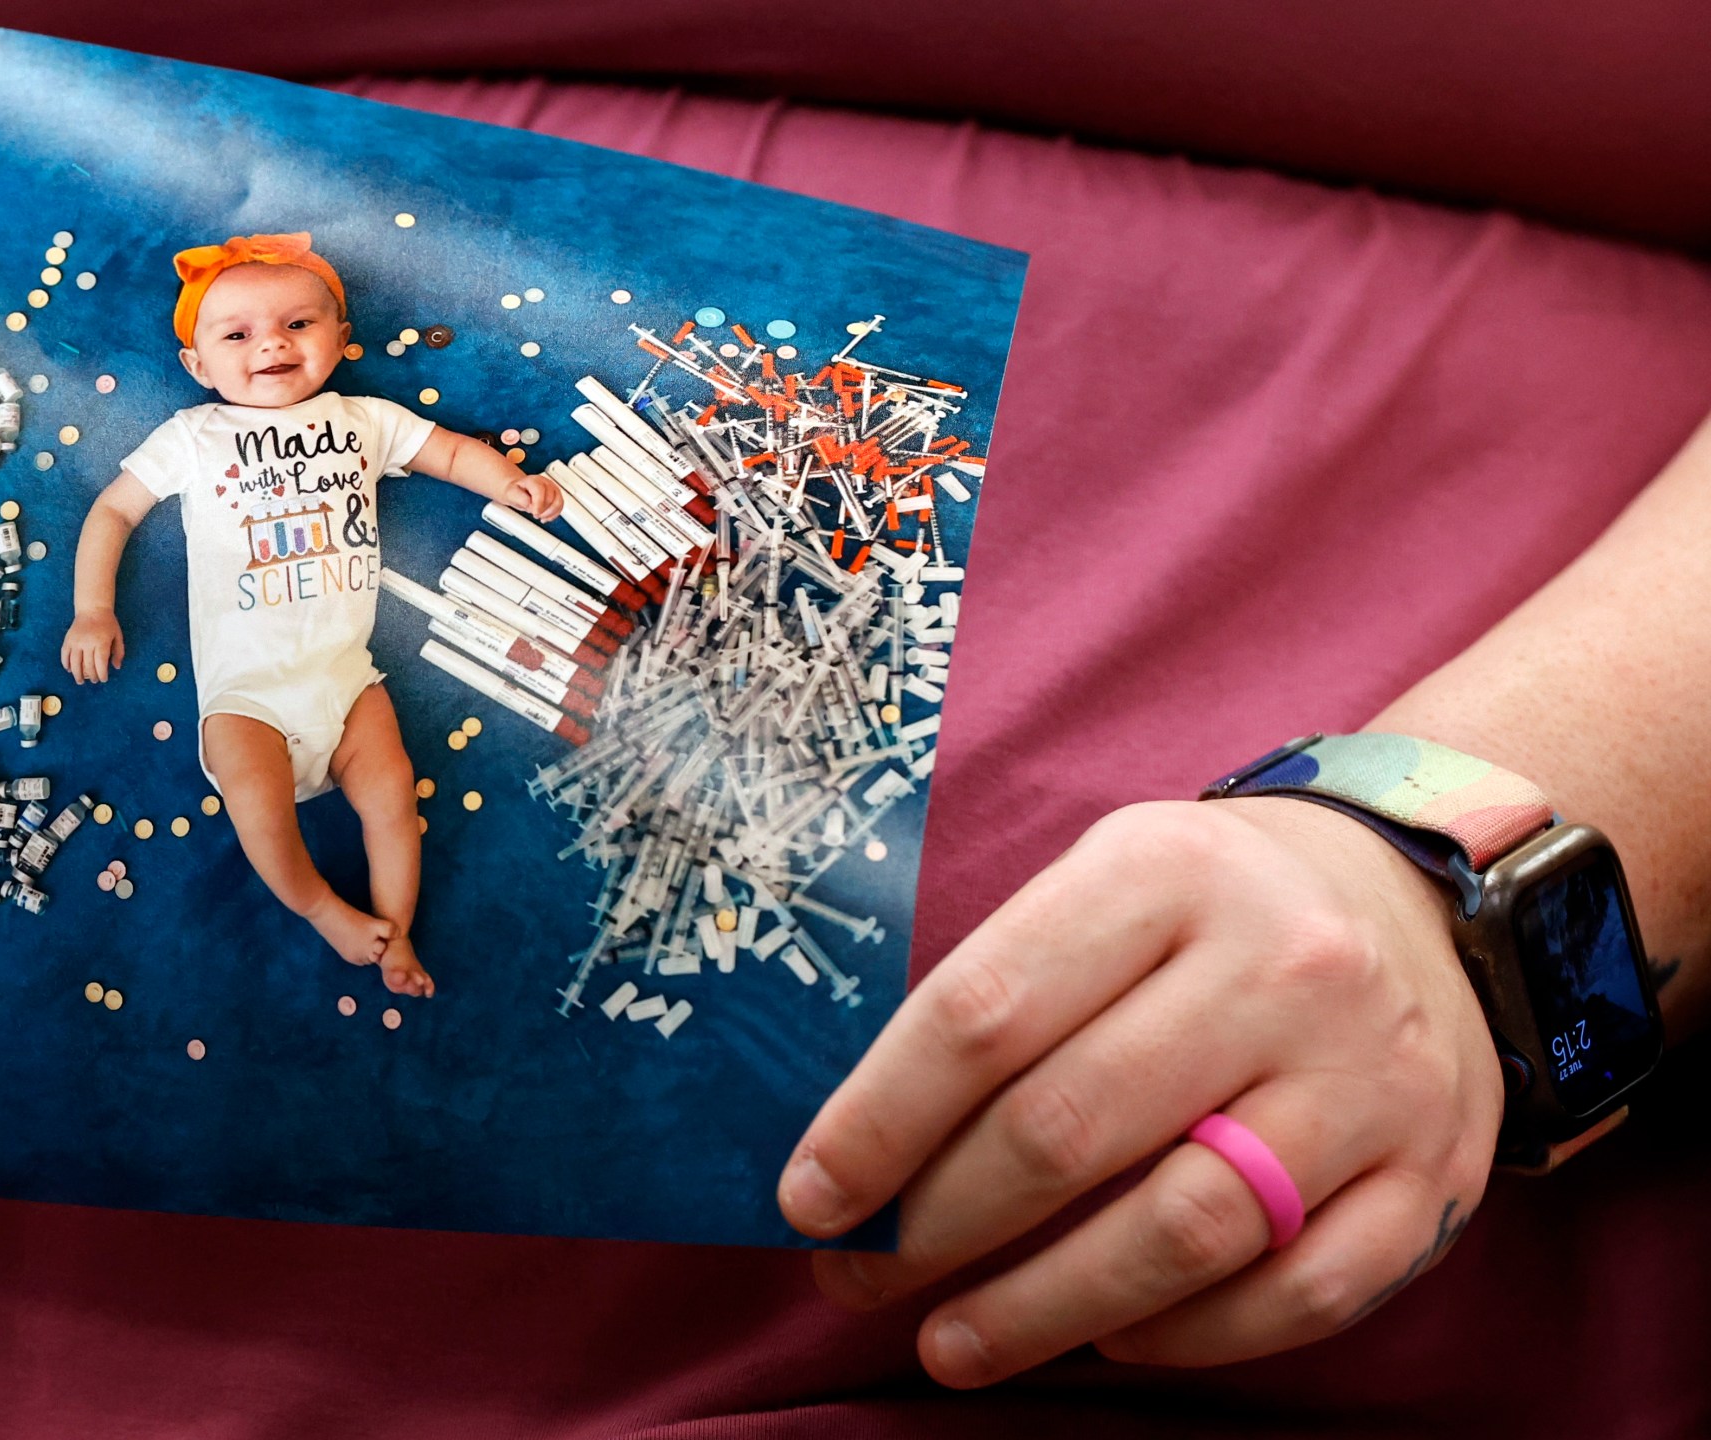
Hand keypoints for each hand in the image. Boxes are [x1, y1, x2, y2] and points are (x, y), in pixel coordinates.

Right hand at [60, 609, 124, 683]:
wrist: (93, 609)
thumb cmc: (107, 623)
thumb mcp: (118, 636)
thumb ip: (119, 652)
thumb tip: (116, 667)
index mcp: (101, 642)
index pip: (100, 664)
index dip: (102, 674)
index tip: (103, 679)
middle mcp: (87, 643)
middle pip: (88, 665)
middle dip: (91, 676)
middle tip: (94, 681)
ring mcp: (76, 642)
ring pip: (74, 663)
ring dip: (77, 674)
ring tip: (80, 681)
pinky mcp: (68, 639)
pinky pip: (65, 654)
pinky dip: (66, 664)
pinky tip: (69, 670)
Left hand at [503, 471, 562, 521]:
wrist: (519, 490)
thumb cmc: (516, 491)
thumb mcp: (511, 494)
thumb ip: (521, 499)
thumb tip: (530, 505)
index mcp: (533, 480)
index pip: (540, 491)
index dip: (538, 504)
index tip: (534, 512)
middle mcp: (545, 483)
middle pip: (550, 499)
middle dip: (542, 510)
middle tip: (533, 513)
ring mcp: (553, 488)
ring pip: (558, 503)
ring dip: (549, 513)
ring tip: (540, 516)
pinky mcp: (557, 495)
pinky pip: (560, 506)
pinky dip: (553, 514)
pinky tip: (545, 517)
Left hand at [778, 797, 1502, 1385]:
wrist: (1425, 903)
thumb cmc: (1207, 913)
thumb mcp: (1099, 884)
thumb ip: (997, 995)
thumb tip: (859, 1152)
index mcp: (1162, 874)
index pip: (984, 1013)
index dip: (879, 1121)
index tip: (809, 1200)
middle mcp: (1279, 968)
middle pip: (1068, 1131)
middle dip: (936, 1229)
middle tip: (857, 1283)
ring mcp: (1366, 1078)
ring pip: (1182, 1230)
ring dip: (1042, 1309)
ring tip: (949, 1344)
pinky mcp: (1431, 1174)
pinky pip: (1298, 1294)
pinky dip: (1188, 1336)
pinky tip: (1108, 1339)